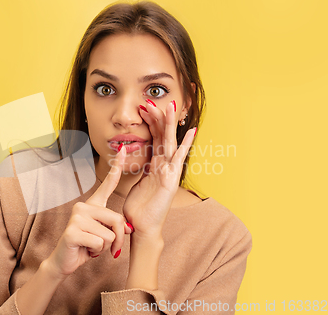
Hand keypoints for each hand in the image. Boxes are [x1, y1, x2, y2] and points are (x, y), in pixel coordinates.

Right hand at [45, 146, 132, 278]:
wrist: (65, 261)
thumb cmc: (86, 246)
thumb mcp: (106, 235)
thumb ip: (117, 227)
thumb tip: (128, 228)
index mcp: (93, 204)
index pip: (108, 183)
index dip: (116, 166)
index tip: (121, 149)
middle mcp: (83, 206)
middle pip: (117, 220)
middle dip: (118, 240)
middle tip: (107, 248)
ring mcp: (77, 217)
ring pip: (110, 235)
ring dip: (104, 248)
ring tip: (91, 246)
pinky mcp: (73, 231)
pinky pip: (100, 243)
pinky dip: (96, 252)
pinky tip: (85, 250)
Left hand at [123, 100, 195, 238]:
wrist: (143, 227)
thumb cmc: (139, 208)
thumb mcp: (136, 183)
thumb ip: (139, 170)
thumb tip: (134, 161)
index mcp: (154, 165)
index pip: (153, 138)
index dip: (150, 123)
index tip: (143, 108)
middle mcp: (163, 165)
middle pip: (161, 136)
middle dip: (158, 118)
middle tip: (152, 100)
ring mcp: (169, 171)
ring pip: (168, 142)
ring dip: (169, 125)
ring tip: (170, 106)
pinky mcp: (171, 179)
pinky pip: (178, 158)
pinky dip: (185, 145)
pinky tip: (192, 131)